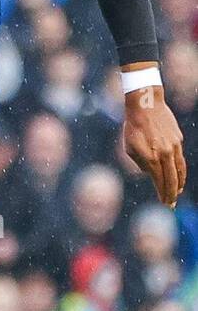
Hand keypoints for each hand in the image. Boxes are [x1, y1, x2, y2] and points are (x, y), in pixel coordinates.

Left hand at [122, 87, 186, 206]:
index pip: (160, 181)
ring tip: (177, 193)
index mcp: (151, 158)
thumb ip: (141, 163)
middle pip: (172, 179)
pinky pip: (181, 159)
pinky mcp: (178, 140)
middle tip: (171, 204)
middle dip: (172, 194)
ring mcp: (174, 147)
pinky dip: (181, 170)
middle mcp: (165, 154)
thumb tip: (150, 173)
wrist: (145, 105)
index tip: (164, 203)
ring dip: (179, 184)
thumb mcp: (130, 148)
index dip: (163, 193)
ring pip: (180, 170)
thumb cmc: (132, 127)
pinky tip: (179, 175)